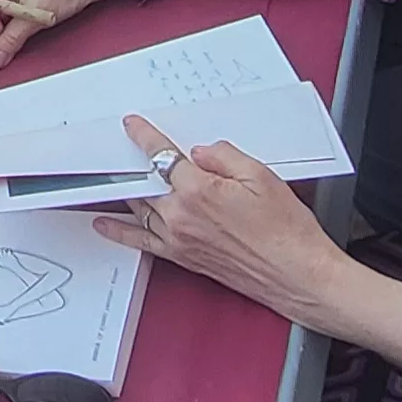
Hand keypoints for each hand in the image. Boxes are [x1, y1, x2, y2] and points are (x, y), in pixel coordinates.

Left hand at [90, 125, 359, 328]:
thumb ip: (224, 157)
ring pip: (140, 207)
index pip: (162, 156)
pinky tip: (104, 223)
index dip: (144, 136)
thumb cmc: (287, 230)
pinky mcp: (182, 257)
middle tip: (120, 147)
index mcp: (199, 191)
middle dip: (133, 162)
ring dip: (125, 190)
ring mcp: (178, 239)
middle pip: (145, 182)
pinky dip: (120, 231)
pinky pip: (141, 241)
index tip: (132, 125)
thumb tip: (200, 152)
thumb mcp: (261, 176)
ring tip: (111, 173)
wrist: (298, 275)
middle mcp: (181, 216)